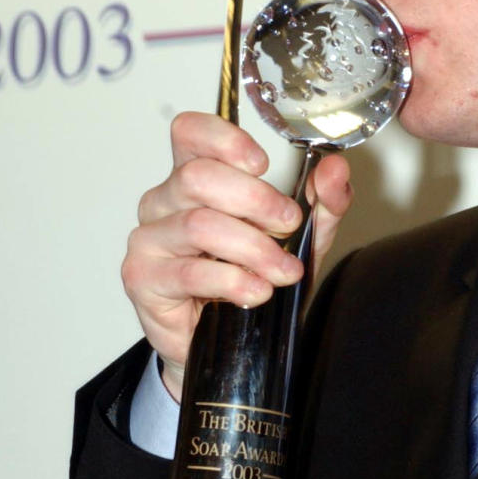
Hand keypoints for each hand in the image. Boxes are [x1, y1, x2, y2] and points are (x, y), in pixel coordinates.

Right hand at [122, 112, 351, 397]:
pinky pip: (190, 271)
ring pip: (200, 225)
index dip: (225, 140)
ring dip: (254, 248)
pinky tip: (257, 291)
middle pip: (198, 176)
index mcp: (193, 177)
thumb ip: (322, 203)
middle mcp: (163, 202)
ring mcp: (148, 239)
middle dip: (256, 200)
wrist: (227, 346)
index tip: (263, 164)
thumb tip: (335, 169)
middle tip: (288, 225)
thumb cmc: (252, 282)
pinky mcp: (142, 278)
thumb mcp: (299, 239)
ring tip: (283, 271)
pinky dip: (234, 281)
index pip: (190, 133)